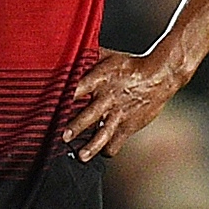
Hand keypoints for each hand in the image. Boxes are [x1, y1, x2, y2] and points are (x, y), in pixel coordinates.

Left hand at [62, 48, 182, 160]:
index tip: (49, 107)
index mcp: (99, 79)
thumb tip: (64, 51)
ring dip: (91, 146)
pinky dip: (107, 149)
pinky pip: (116, 142)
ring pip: (103, 134)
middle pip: (88, 115)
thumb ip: (86, 58)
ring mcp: (118, 114)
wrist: (160, 76)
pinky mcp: (128, 126)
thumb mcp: (107, 57)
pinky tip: (99, 151)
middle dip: (75, 127)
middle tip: (63, 136)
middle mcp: (107, 99)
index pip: (77, 89)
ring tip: (81, 156)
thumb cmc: (130, 66)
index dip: (62, 98)